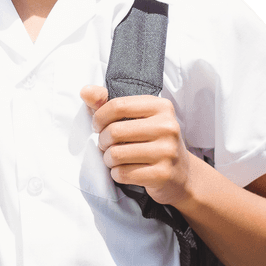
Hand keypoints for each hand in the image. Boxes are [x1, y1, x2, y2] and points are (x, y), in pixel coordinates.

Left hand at [80, 85, 192, 206]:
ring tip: (114, 159)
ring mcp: (167, 151)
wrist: (179, 174)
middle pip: (114, 131)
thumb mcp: (135, 117)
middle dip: (102, 141)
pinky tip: (125, 170)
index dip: (99, 117)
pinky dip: (116, 174)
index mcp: (161, 107)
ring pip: (116, 154)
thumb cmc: (151, 141)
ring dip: (108, 159)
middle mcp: (168, 126)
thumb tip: (85, 91)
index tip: (98, 126)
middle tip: (106, 146)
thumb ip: (108, 102)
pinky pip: (122, 173)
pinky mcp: (162, 174)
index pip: (118, 105)